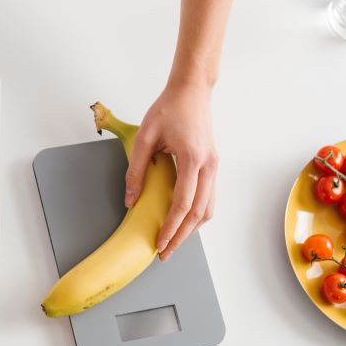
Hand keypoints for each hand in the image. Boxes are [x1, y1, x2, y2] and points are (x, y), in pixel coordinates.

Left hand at [125, 82, 217, 260]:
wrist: (191, 91)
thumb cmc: (168, 108)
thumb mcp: (144, 137)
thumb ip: (136, 170)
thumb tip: (130, 200)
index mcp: (193, 159)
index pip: (183, 204)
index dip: (171, 228)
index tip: (159, 244)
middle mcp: (209, 166)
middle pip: (199, 213)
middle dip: (181, 237)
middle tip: (165, 254)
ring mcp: (214, 167)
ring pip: (208, 209)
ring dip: (191, 229)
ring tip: (173, 242)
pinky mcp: (212, 166)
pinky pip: (208, 198)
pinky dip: (197, 215)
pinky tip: (182, 222)